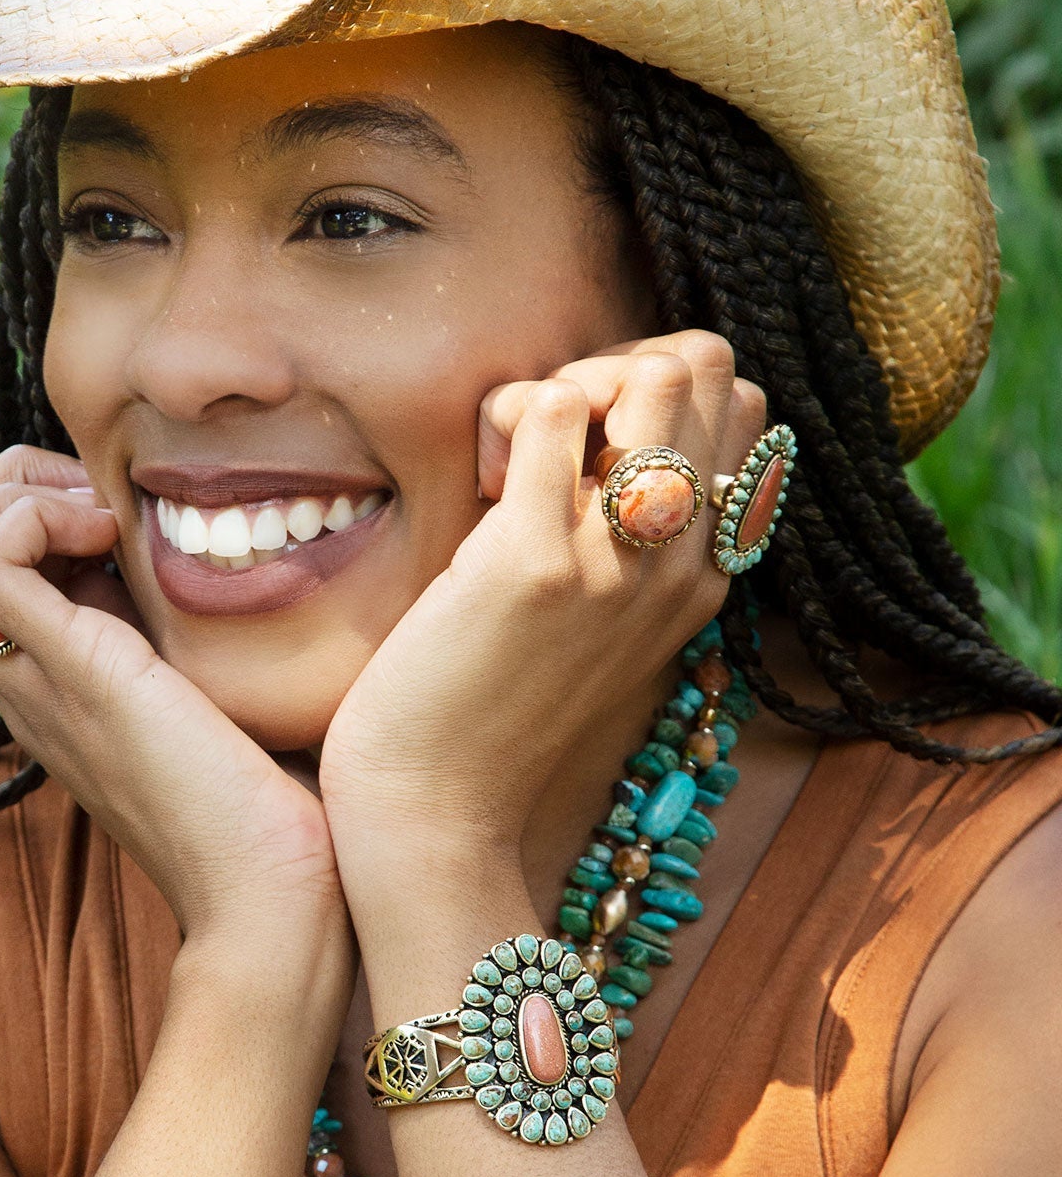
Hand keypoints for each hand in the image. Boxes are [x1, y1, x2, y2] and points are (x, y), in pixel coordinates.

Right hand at [0, 446, 346, 946]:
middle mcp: (26, 688)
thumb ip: (192, 647)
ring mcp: (37, 684)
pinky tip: (111, 537)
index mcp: (55, 690)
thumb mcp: (218, 699)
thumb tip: (223, 570)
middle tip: (100, 506)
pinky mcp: (71, 674)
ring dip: (9, 502)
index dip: (23, 516)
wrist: (273, 893)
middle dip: (4, 494)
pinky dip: (35, 519)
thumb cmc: (274, 809)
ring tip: (98, 519)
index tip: (114, 518)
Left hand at [318, 331, 763, 911]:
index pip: (740, 408)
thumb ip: (628, 548)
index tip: (583, 454)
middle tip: (541, 444)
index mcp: (705, 578)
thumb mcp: (595, 627)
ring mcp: (617, 561)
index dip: (655, 395)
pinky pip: (547, 406)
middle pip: (705, 367)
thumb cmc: (490, 713)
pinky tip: (473, 484)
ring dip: (567, 382)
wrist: (435, 808)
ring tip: (513, 460)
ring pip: (649, 371)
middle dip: (615, 368)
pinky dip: (502, 414)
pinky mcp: (534, 560)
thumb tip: (610, 442)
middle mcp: (682, 564)